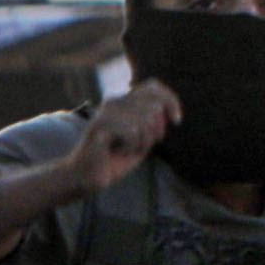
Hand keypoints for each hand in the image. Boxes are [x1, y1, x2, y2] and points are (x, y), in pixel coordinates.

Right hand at [57, 83, 178, 195]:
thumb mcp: (142, 140)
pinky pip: (132, 131)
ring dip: (143, 141)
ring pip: (145, 119)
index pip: (153, 86)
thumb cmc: (115, 159)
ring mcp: (105, 112)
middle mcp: (114, 101)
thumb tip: (163, 109)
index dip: (170, 100)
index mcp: (124, 101)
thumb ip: (153, 123)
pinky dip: (131, 146)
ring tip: (128, 149)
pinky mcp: (99, 125)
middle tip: (143, 146)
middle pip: (154, 105)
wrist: (86, 177)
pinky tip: (119, 152)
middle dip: (157, 130)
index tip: (177, 121)